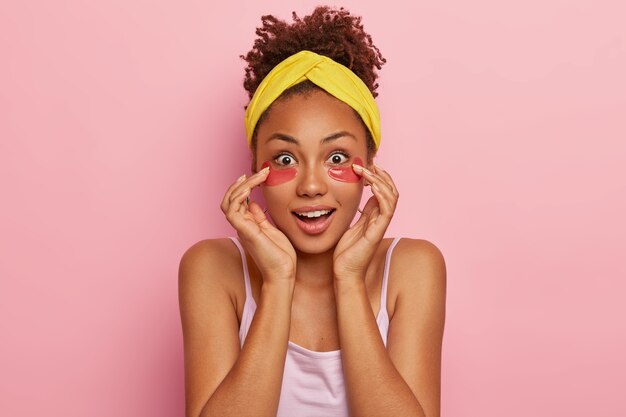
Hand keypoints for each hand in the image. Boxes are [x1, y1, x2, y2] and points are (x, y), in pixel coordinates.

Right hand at [221, 168, 295, 281]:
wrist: (283, 273)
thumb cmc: (280, 255)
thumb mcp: (271, 230)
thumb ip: (260, 217)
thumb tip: (253, 203)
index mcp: (247, 224)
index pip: (238, 200)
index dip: (245, 185)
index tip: (260, 175)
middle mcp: (241, 225)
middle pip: (230, 198)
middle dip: (242, 182)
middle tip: (260, 172)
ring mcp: (241, 228)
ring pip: (228, 201)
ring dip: (241, 186)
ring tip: (257, 177)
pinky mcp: (245, 231)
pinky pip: (232, 210)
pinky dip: (238, 197)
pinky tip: (251, 189)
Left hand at [333, 164, 398, 279]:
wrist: (344, 272)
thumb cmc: (346, 252)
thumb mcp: (351, 225)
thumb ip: (360, 212)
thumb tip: (363, 198)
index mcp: (374, 216)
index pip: (383, 191)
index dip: (378, 176)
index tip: (367, 165)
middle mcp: (380, 219)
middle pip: (391, 191)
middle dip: (382, 175)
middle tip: (369, 164)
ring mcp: (380, 225)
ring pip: (392, 197)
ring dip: (381, 181)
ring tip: (369, 171)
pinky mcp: (377, 232)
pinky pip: (387, 210)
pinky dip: (382, 195)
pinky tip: (373, 185)